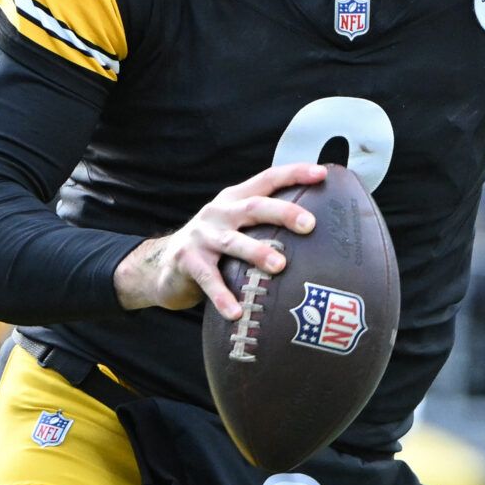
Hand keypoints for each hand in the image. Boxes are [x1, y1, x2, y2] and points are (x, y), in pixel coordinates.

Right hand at [114, 163, 323, 318]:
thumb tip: (317, 231)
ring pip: (233, 242)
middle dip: (282, 213)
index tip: (321, 174)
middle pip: (254, 207)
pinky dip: (222, 296)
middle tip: (309, 225)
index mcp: (235, 200)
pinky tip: (236, 311)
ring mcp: (202, 236)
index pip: (267, 179)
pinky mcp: (188, 262)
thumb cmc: (214, 248)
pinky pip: (208, 279)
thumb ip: (265, 224)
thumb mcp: (236, 227)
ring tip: (279, 266)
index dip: (294, 173)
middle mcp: (219, 212)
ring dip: (257, 252)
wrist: (162, 265)